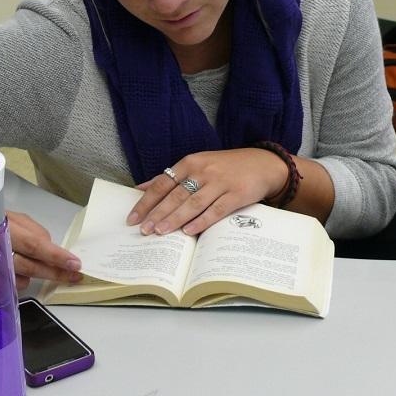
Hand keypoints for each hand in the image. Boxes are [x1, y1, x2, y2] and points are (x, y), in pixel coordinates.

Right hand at [7, 210, 81, 290]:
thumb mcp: (17, 219)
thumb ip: (36, 233)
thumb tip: (52, 249)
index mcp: (7, 229)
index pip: (35, 245)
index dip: (56, 256)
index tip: (75, 263)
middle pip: (31, 266)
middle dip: (55, 273)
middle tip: (75, 276)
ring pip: (20, 279)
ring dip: (36, 276)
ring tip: (43, 267)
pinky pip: (10, 286)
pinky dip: (19, 280)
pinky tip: (19, 271)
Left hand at [127, 148, 287, 235]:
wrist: (263, 164)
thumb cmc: (225, 167)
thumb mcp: (197, 164)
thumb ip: (170, 176)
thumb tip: (140, 188)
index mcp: (190, 162)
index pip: (162, 183)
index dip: (146, 202)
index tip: (133, 218)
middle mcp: (203, 171)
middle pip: (175, 195)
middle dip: (157, 214)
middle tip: (144, 230)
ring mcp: (220, 182)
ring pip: (193, 203)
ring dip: (175, 219)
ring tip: (160, 232)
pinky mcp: (237, 194)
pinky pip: (216, 209)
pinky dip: (201, 220)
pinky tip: (189, 231)